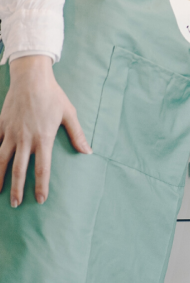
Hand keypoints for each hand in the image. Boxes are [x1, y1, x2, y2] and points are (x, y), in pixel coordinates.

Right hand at [0, 55, 91, 207]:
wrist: (31, 78)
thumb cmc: (53, 95)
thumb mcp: (69, 113)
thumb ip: (77, 134)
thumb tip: (88, 151)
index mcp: (43, 138)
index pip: (42, 168)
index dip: (41, 186)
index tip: (41, 200)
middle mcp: (25, 139)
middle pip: (19, 170)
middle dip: (17, 190)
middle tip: (16, 204)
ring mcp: (11, 133)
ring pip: (1, 161)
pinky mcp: (1, 126)